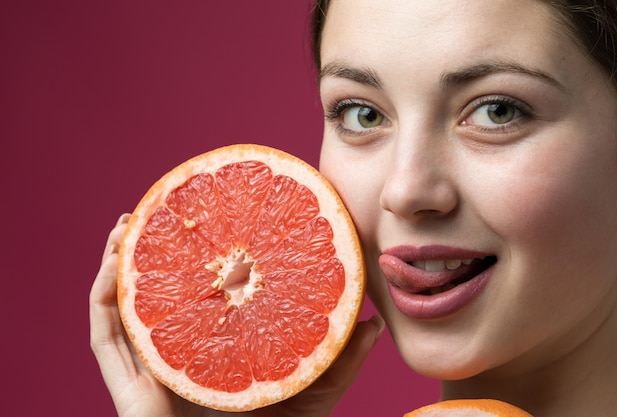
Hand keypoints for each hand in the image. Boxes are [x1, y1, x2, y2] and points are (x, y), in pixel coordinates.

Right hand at [90, 214, 384, 416]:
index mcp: (213, 348)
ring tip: (128, 223)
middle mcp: (180, 352)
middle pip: (160, 293)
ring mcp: (152, 367)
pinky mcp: (129, 386)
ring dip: (119, 262)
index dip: (199, 258)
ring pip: (124, 307)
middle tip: (156, 210)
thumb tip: (372, 321)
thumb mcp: (314, 390)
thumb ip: (340, 357)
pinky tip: (116, 263)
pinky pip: (107, 336)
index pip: (202, 295)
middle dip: (152, 250)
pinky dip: (105, 296)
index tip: (209, 218)